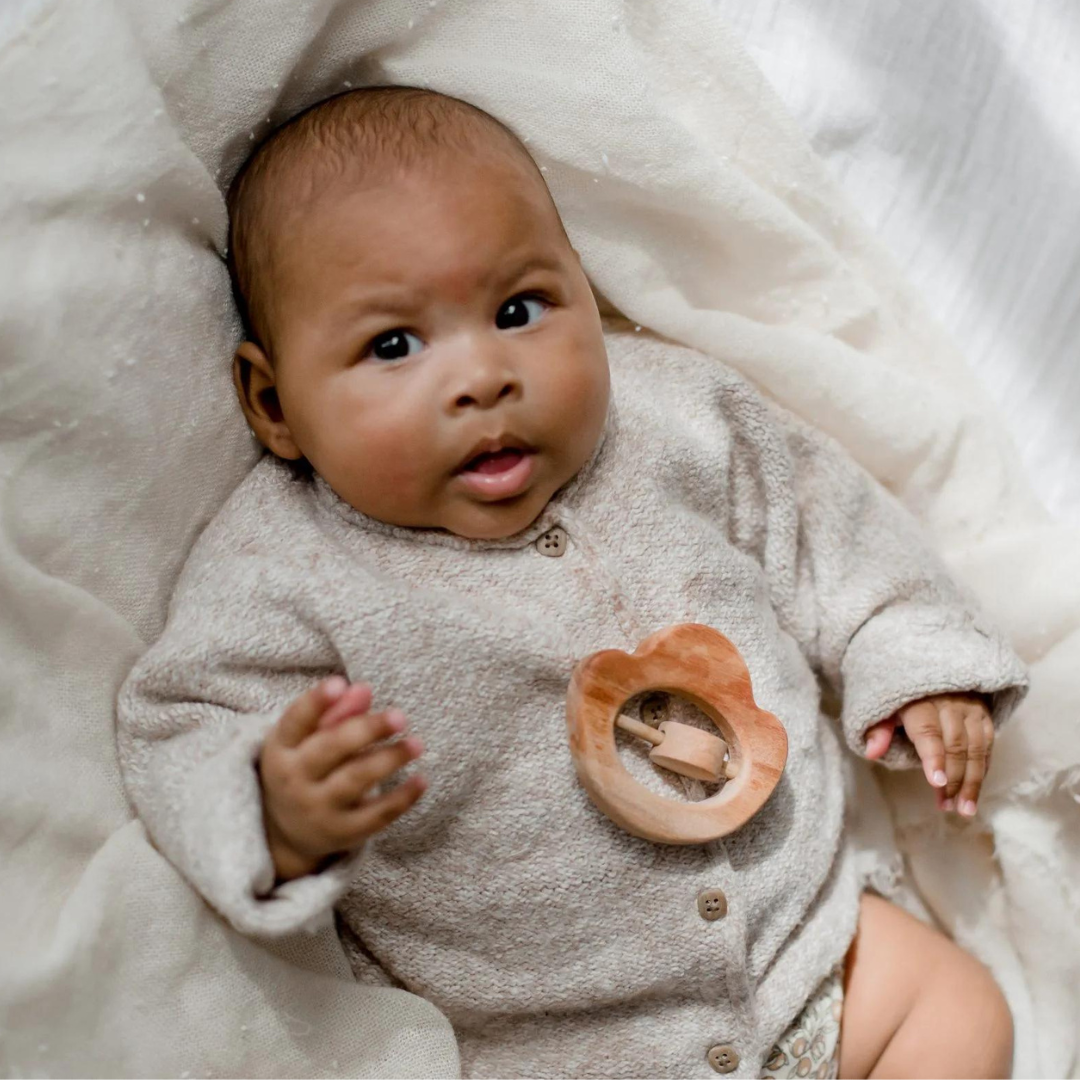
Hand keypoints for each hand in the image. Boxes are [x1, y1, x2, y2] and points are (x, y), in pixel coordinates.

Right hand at [258, 676, 425, 881]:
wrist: (286, 833)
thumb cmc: (305, 768)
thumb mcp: (306, 740)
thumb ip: (336, 712)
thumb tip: (363, 689)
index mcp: (281, 748)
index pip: (296, 721)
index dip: (316, 701)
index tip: (340, 682)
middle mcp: (293, 779)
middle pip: (330, 749)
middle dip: (366, 730)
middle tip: (400, 716)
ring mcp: (317, 809)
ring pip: (355, 780)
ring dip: (389, 760)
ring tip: (417, 744)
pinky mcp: (342, 833)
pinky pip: (376, 815)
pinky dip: (401, 798)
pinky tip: (422, 780)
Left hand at [863, 692, 993, 816]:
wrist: (928, 670)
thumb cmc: (901, 698)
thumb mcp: (884, 708)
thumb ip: (879, 730)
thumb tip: (871, 753)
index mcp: (920, 702)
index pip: (928, 732)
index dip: (933, 758)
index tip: (936, 783)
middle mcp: (949, 704)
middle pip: (955, 745)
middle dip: (953, 779)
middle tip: (947, 806)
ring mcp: (970, 709)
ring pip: (976, 748)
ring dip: (972, 781)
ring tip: (964, 808)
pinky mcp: (984, 715)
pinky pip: (987, 745)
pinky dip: (982, 769)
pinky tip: (974, 791)